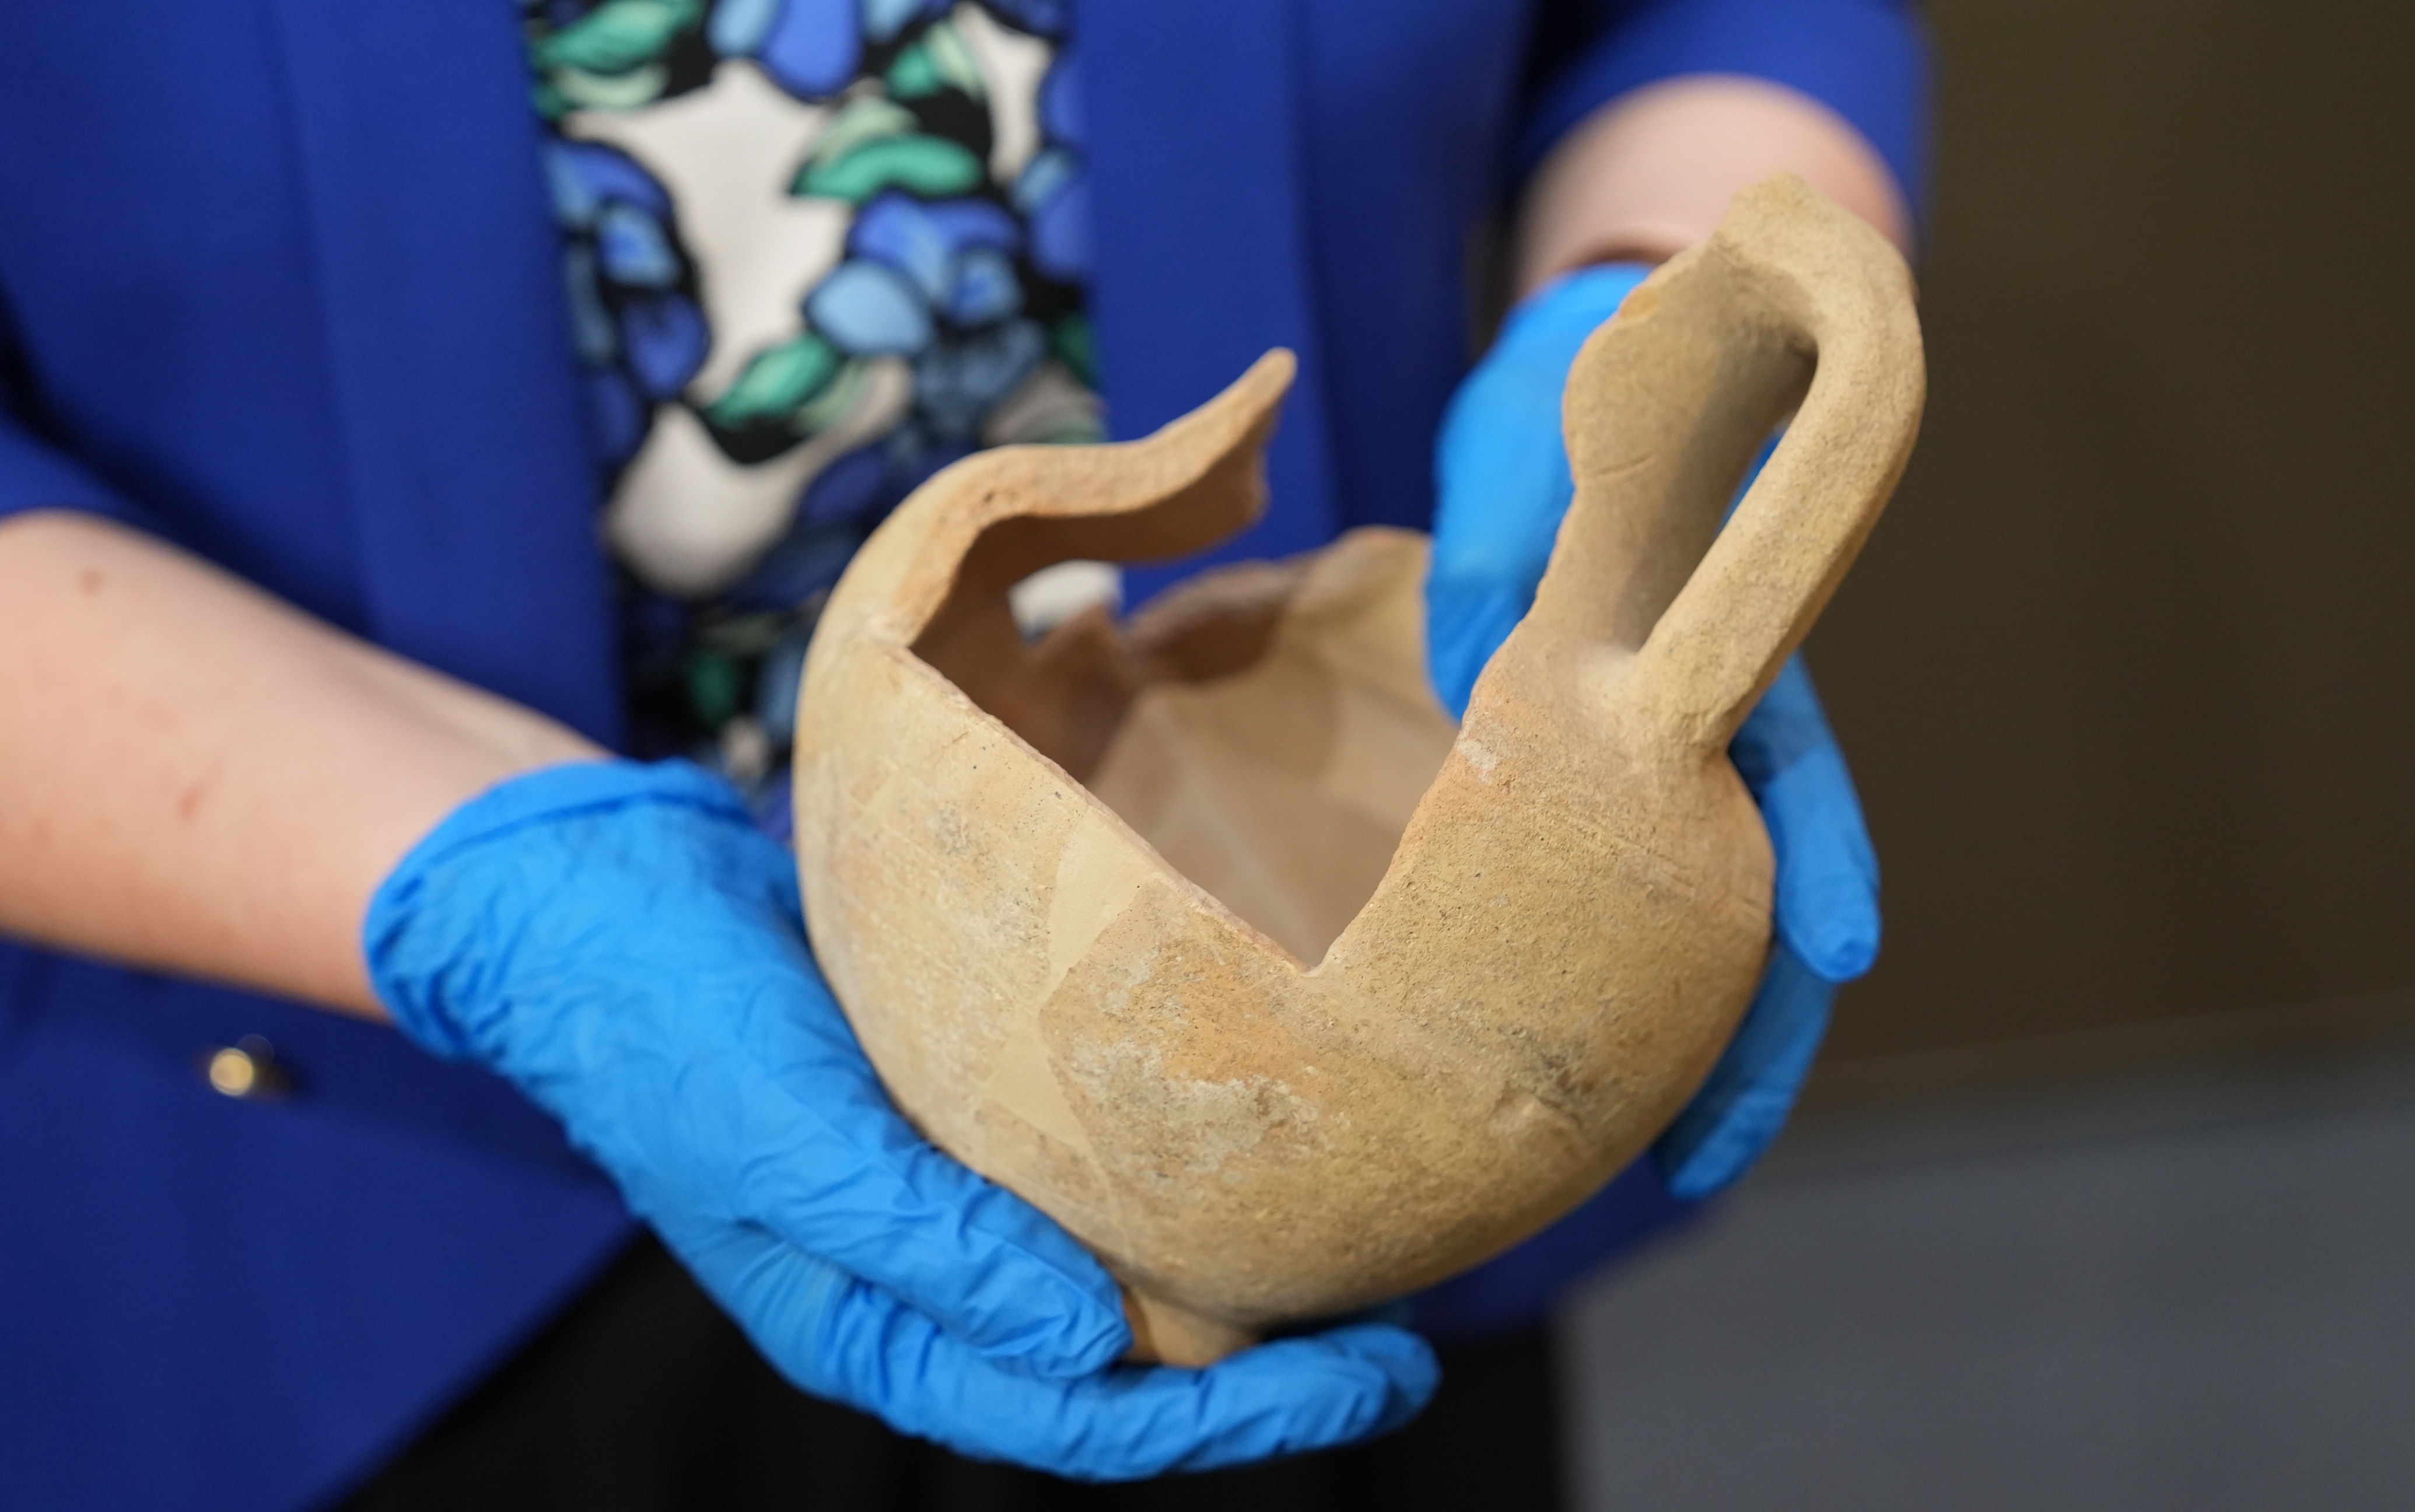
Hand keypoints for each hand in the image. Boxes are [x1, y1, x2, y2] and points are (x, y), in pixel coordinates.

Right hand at [364, 760, 1435, 1476]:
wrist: (585, 889)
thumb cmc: (655, 1023)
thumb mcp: (785, 1138)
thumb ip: (928, 1242)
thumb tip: (1089, 1340)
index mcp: (873, 1325)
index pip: (1081, 1415)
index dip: (1237, 1421)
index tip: (1374, 1379)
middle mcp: (924, 1276)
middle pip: (1124, 1360)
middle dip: (1269, 1366)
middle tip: (1411, 1327)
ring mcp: (945, 1192)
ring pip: (1119, 1265)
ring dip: (1238, 1268)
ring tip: (1364, 1239)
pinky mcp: (960, 1103)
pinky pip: (1090, 1164)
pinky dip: (1176, 1166)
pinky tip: (1253, 1133)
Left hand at [1427, 264, 1881, 1200]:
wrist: (1607, 362)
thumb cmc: (1579, 399)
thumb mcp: (1525, 446)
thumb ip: (1498, 545)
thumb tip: (1469, 671)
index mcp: (1734, 654)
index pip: (1800, 777)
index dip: (1824, 869)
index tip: (1840, 961)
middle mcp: (1725, 731)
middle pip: (1770, 906)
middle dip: (1755, 1041)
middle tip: (1705, 1162)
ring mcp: (1678, 767)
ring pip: (1712, 933)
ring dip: (1693, 1052)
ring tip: (1656, 1173)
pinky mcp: (1610, 780)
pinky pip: (1631, 904)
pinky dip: (1620, 993)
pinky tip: (1571, 1076)